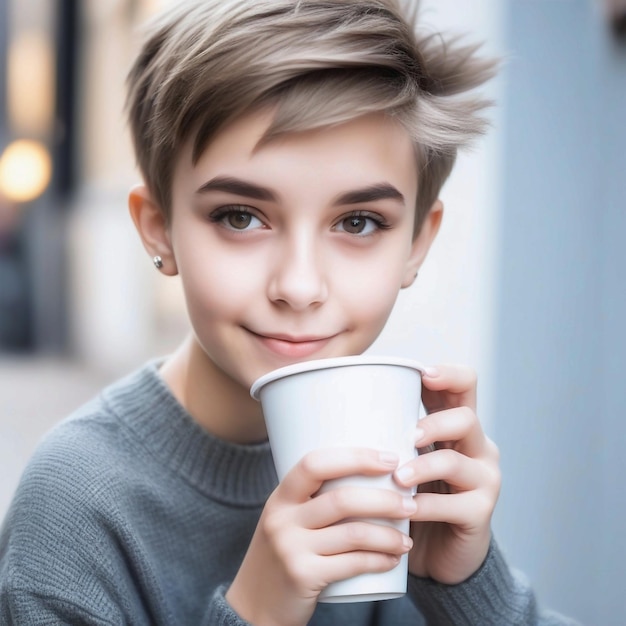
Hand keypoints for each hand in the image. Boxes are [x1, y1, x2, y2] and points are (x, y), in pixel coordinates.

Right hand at [226, 448, 414, 625]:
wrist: (254, 606)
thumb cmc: (282, 555)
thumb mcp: (287, 520)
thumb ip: (314, 500)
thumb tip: (368, 475)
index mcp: (280, 496)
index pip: (315, 463)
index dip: (355, 457)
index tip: (390, 458)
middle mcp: (281, 518)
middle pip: (342, 499)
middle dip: (384, 500)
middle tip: (410, 504)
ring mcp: (290, 548)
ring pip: (353, 533)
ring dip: (388, 535)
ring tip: (407, 538)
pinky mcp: (302, 576)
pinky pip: (352, 564)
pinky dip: (379, 560)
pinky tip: (394, 559)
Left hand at [393, 365, 500, 583]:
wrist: (436, 552)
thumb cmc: (411, 495)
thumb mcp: (403, 458)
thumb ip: (388, 433)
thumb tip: (336, 407)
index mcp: (457, 427)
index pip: (466, 385)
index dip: (449, 374)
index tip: (423, 373)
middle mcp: (477, 447)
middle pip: (466, 418)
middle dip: (433, 424)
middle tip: (407, 437)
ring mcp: (484, 480)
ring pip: (457, 462)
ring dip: (422, 467)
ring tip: (397, 479)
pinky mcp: (480, 513)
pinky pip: (454, 505)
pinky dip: (426, 506)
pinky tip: (406, 511)